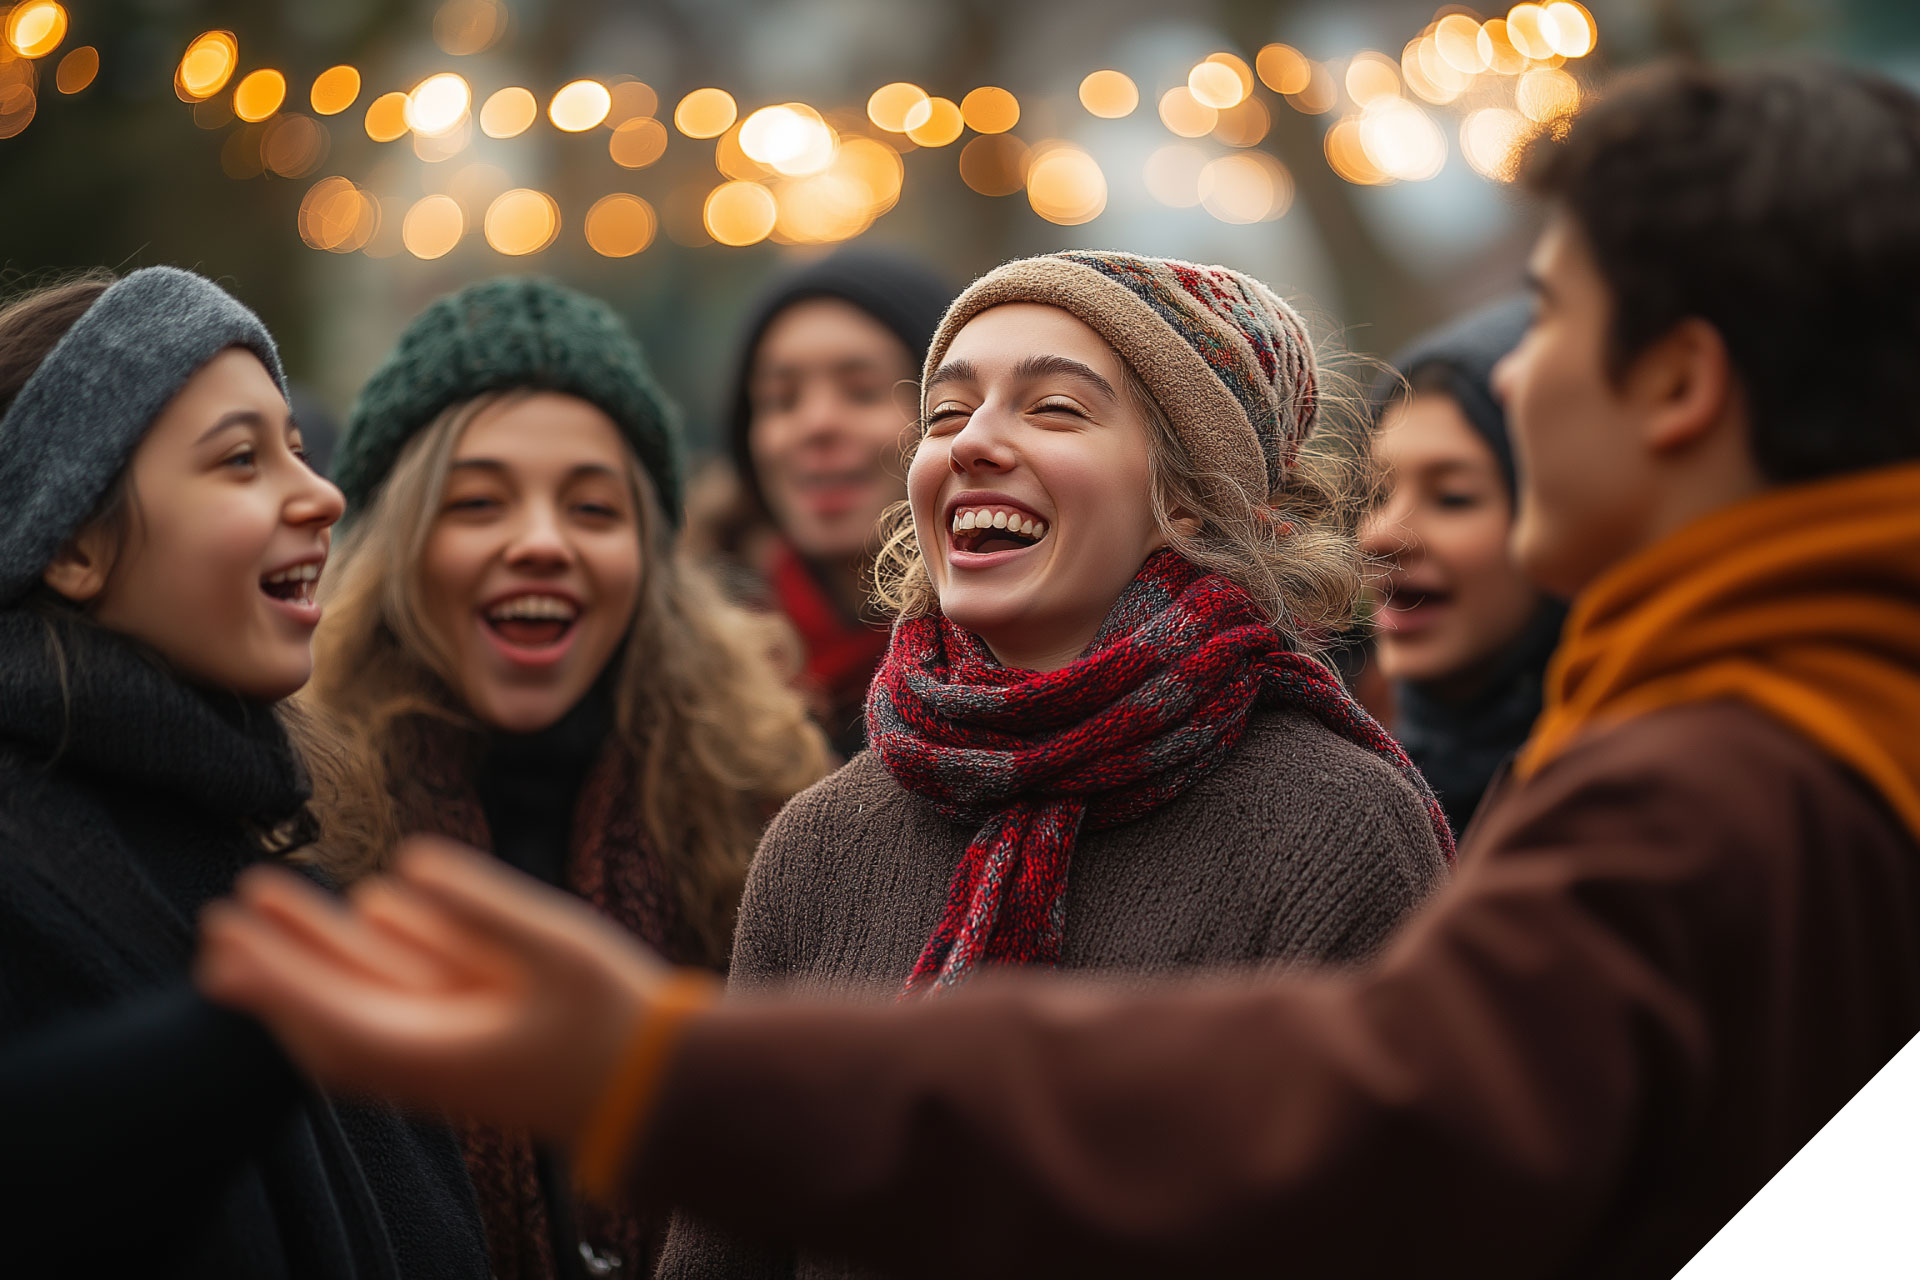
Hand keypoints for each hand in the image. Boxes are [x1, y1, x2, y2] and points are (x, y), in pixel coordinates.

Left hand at [196, 836, 672, 1143]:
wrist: (661, 1088)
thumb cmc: (614, 1022)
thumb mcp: (558, 951)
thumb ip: (480, 908)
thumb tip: (401, 865)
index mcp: (433, 1052)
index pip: (328, 1012)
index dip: (273, 973)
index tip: (226, 932)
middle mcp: (424, 1059)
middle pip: (326, 1009)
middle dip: (270, 964)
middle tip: (216, 915)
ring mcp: (447, 1050)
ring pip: (362, 997)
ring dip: (313, 951)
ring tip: (269, 896)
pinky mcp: (471, 1039)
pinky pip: (408, 994)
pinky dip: (378, 955)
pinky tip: (371, 907)